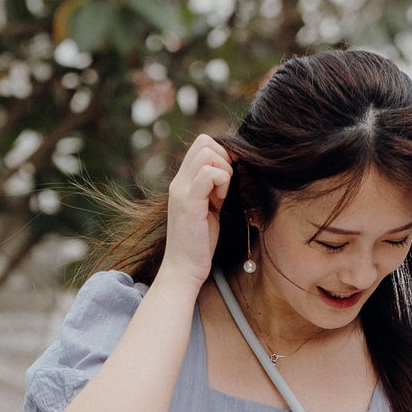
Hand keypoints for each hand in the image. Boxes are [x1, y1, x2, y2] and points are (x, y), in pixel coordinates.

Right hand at [160, 133, 231, 289]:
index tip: (227, 181)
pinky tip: (220, 202)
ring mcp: (181, 189)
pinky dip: (222, 183)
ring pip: (208, 153)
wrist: (184, 269)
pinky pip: (209, 173)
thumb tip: (232, 169)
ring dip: (224, 171)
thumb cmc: (199, 243)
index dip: (221, 155)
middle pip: (204, 142)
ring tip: (221, 196)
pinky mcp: (188, 201)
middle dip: (224, 159)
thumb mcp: (209, 208)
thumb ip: (214, 188)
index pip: (201, 144)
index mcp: (183, 181)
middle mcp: (179, 181)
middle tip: (225, 187)